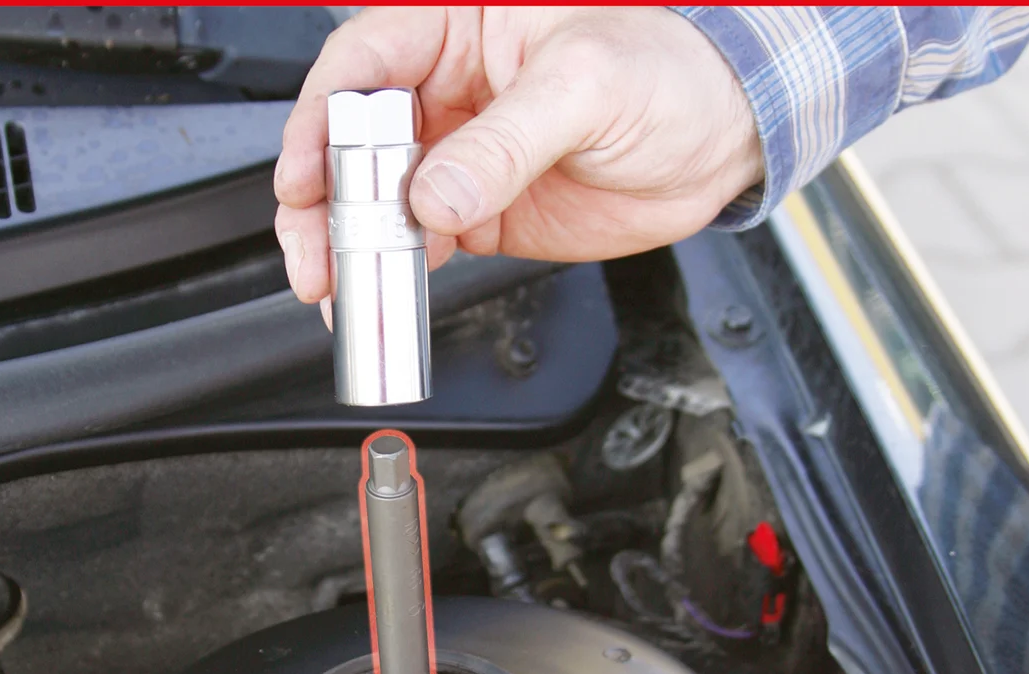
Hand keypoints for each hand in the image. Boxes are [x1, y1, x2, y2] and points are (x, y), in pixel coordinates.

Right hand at [274, 6, 763, 327]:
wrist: (722, 139)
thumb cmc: (670, 70)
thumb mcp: (587, 86)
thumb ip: (506, 143)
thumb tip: (436, 196)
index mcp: (457, 28)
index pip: (363, 66)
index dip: (321, 121)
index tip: (306, 176)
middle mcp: (447, 91)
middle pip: (351, 142)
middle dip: (320, 200)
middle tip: (313, 254)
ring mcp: (460, 157)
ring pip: (376, 199)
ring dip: (349, 246)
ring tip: (333, 286)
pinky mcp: (480, 212)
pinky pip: (420, 242)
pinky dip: (395, 271)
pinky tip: (379, 291)